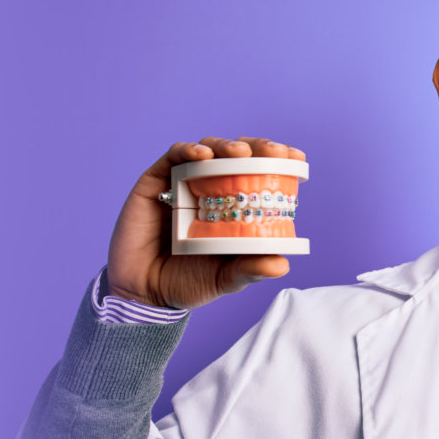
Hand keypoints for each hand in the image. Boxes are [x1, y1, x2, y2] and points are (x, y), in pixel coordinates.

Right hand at [104, 136, 306, 309]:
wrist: (143, 292)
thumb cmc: (187, 282)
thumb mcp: (225, 278)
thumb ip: (250, 269)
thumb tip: (282, 265)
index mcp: (233, 207)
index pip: (260, 174)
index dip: (278, 161)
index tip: (296, 157)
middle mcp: (211, 190)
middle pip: (238, 155)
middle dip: (259, 147)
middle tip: (273, 152)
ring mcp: (183, 183)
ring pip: (210, 148)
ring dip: (227, 146)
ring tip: (241, 154)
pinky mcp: (157, 182)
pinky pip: (175, 156)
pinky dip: (190, 150)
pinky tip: (203, 155)